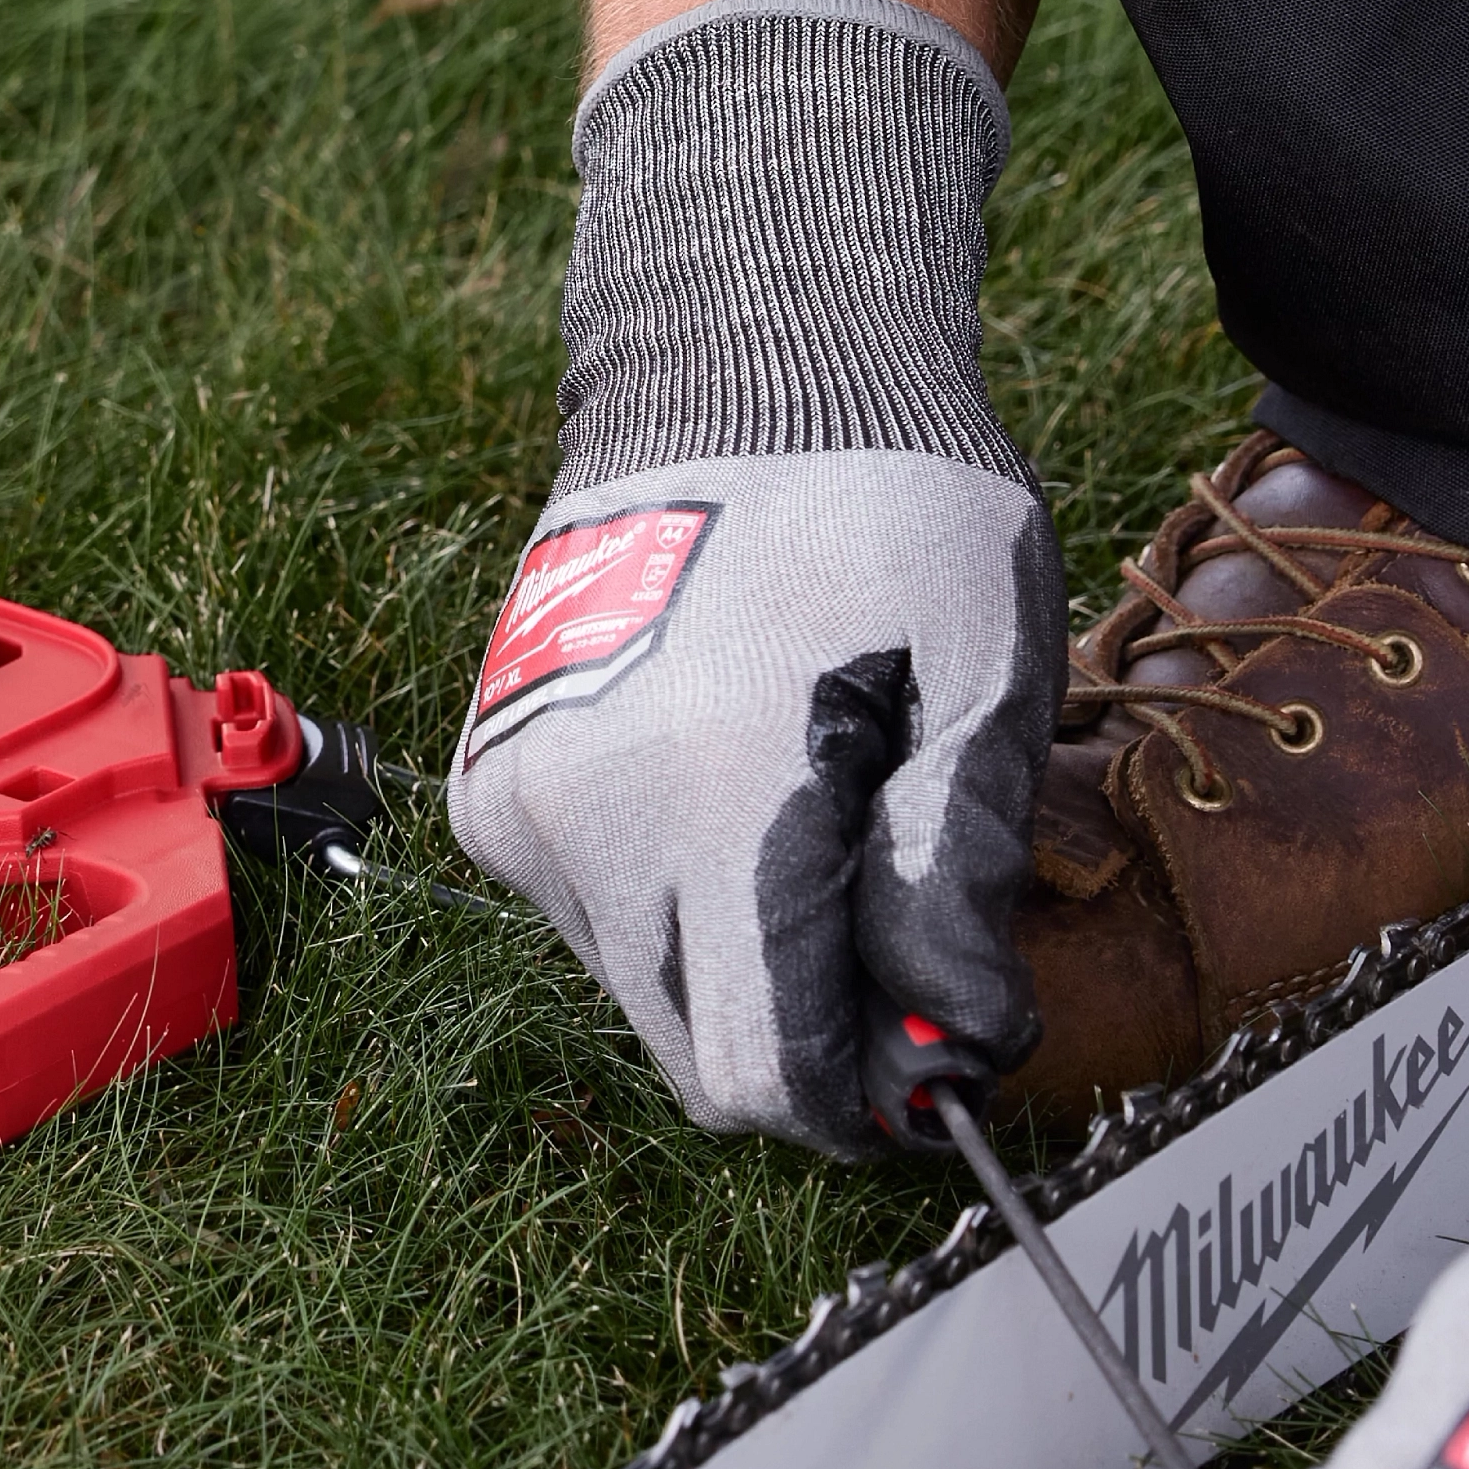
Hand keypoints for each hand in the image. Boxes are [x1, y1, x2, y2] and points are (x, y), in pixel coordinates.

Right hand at [446, 446, 1061, 1149]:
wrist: (738, 373)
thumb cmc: (885, 515)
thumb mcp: (977, 682)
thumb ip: (952, 883)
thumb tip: (959, 1050)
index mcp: (712, 800)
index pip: (769, 1078)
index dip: (871, 1095)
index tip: (940, 1046)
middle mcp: (585, 819)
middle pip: (702, 1057)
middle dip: (811, 1035)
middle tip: (898, 945)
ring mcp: (520, 802)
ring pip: (645, 991)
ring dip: (737, 964)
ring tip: (813, 827)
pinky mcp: (491, 783)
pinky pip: (592, 914)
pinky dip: (669, 898)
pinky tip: (728, 788)